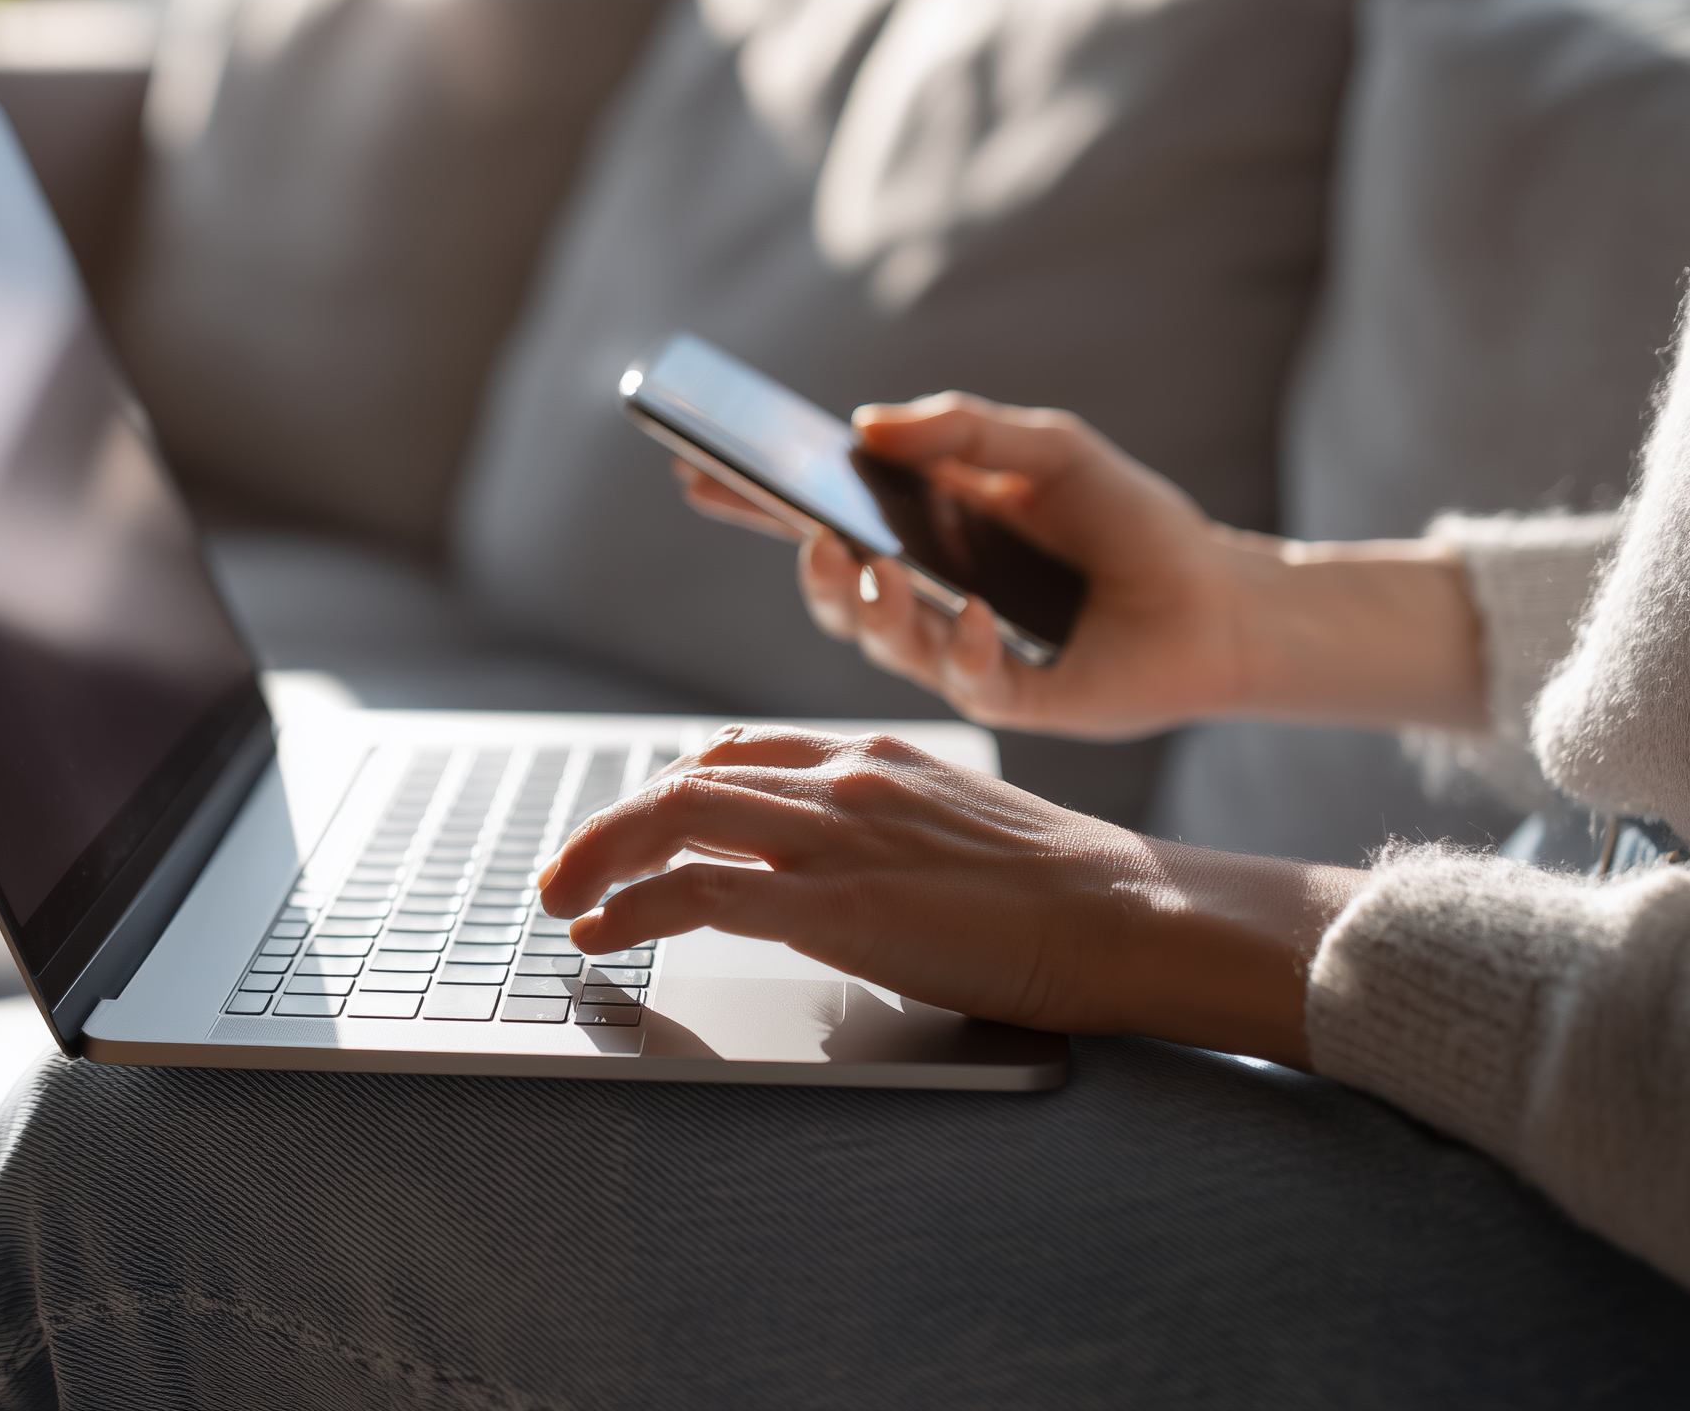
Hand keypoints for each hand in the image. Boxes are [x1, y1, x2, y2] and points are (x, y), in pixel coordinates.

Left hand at [537, 724, 1364, 1063]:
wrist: (1128, 915)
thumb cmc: (1068, 893)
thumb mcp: (964, 835)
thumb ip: (892, 838)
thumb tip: (844, 887)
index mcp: (876, 758)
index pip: (745, 752)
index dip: (675, 785)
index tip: (640, 819)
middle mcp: (844, 779)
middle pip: (689, 781)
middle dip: (611, 825)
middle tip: (564, 869)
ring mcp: (836, 834)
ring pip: (677, 818)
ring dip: (601, 859)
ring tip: (562, 901)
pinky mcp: (835, 902)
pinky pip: (701, 891)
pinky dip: (636, 910)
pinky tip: (606, 938)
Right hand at [675, 398, 1486, 737]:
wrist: (1224, 600)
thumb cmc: (1131, 522)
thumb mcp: (1048, 447)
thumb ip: (964, 428)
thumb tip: (867, 424)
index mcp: (923, 537)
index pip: (820, 518)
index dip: (756, 502)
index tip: (696, 473)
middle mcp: (928, 602)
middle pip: (836, 594)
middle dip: (807, 566)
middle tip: (805, 530)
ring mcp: (964, 656)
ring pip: (885, 645)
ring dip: (870, 607)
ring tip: (875, 564)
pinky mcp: (1017, 700)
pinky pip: (968, 682)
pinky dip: (963, 646)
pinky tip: (978, 614)